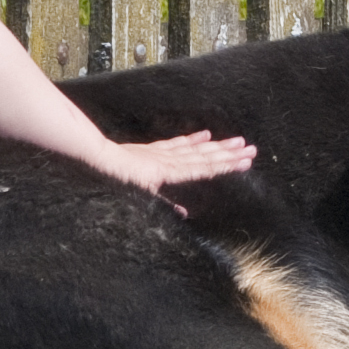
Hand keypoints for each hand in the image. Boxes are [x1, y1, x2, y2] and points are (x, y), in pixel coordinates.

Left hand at [86, 130, 259, 205]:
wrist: (97, 159)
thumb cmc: (115, 181)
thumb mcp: (138, 197)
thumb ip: (162, 204)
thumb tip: (184, 213)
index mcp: (169, 172)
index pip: (204, 169)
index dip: (227, 165)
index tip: (246, 161)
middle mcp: (170, 160)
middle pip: (205, 156)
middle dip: (229, 153)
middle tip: (251, 149)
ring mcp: (163, 153)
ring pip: (196, 149)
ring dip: (218, 145)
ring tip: (237, 141)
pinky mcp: (154, 150)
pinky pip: (178, 143)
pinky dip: (193, 140)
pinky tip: (205, 135)